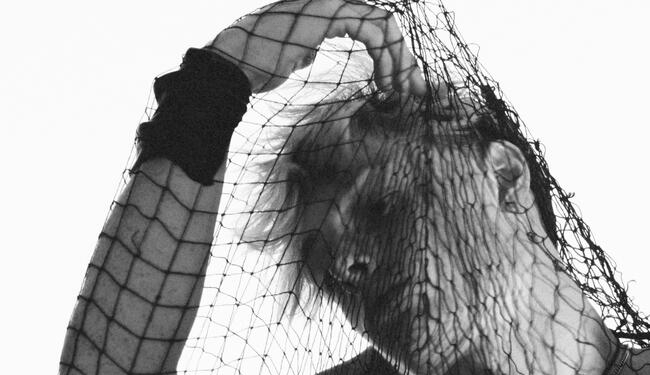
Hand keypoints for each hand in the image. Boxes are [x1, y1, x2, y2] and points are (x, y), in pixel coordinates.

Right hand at [209, 0, 426, 94]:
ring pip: (383, 24)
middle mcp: (329, 3)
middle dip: (404, 58)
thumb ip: (307, 48)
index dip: (392, 55)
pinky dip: (385, 56)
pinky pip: (371, 29)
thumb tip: (312, 52)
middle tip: (416, 90)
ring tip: (401, 91)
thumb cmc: (255, 67)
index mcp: (322, 11)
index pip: (371, 25)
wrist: (233, 69)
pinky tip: (386, 83)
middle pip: (383, 23)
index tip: (401, 87)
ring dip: (399, 60)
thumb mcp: (290, 55)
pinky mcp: (328, 13)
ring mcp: (328, 4)